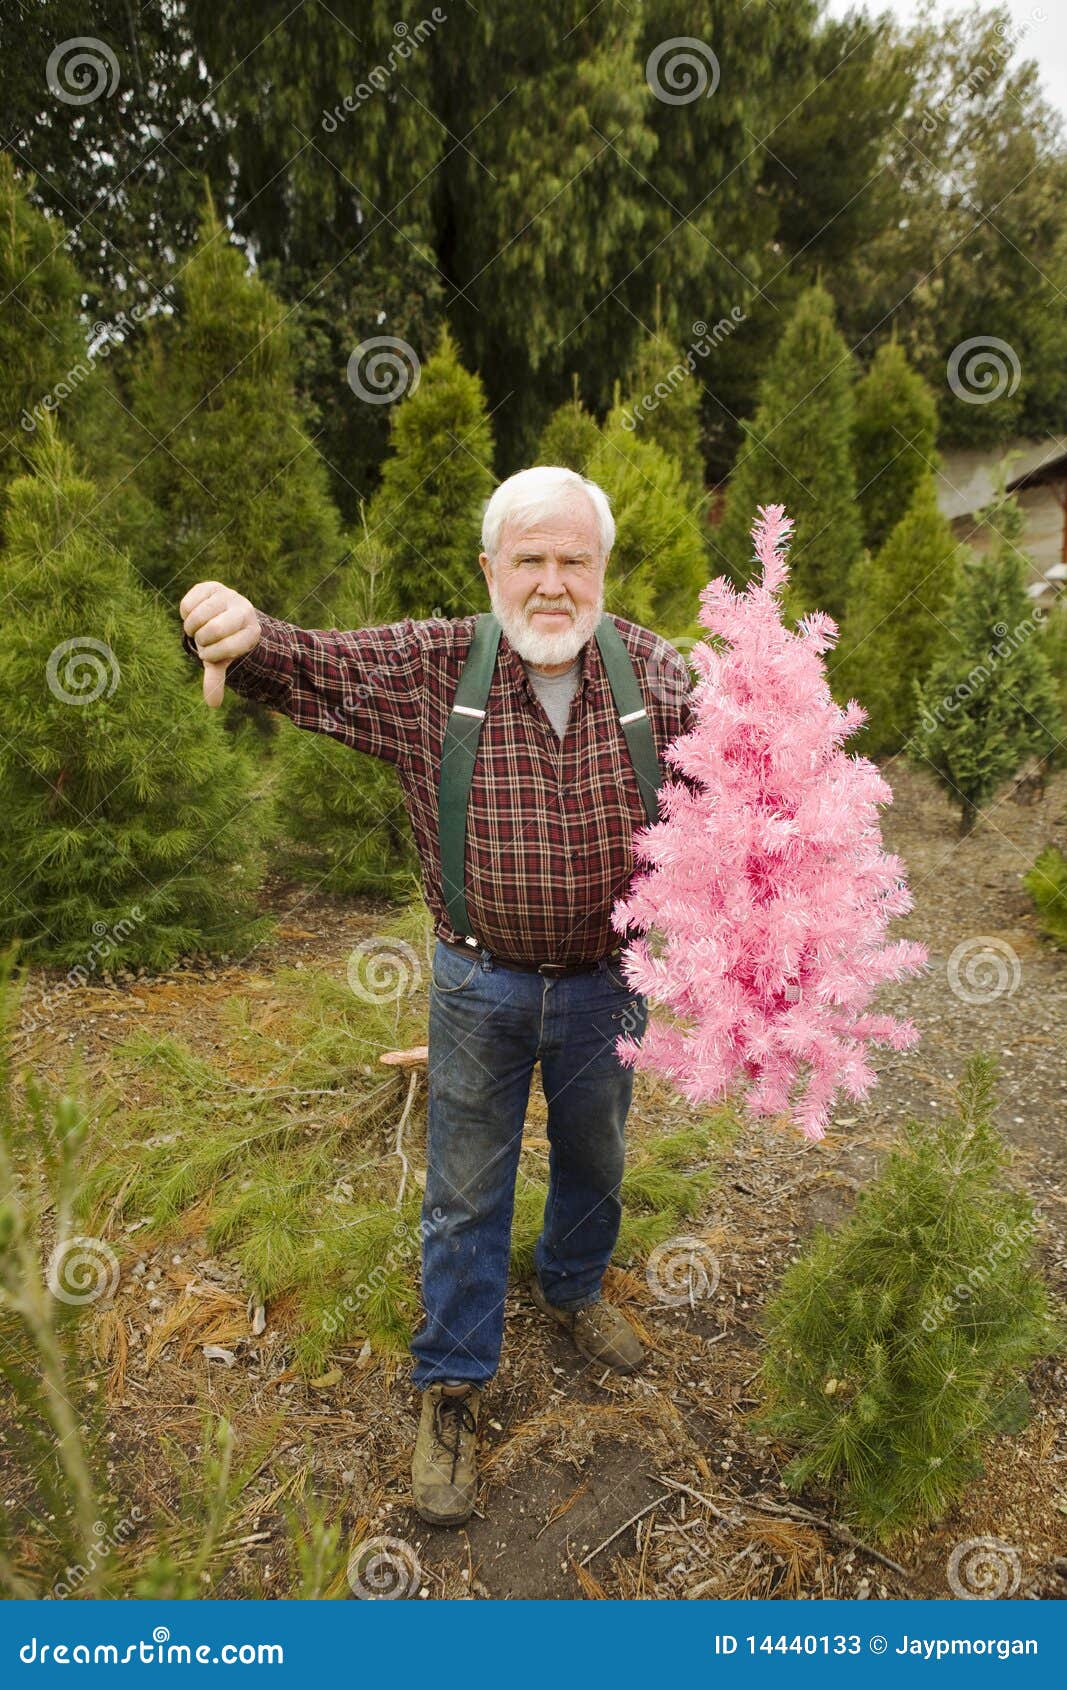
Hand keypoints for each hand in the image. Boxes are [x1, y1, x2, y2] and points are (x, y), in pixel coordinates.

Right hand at [179, 581, 261, 706]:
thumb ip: (216, 679)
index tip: (210, 654)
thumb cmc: (223, 642)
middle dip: (201, 640)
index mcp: (252, 633)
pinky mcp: (212, 586)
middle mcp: (245, 611)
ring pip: (200, 615)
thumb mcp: (221, 660)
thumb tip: (212, 703)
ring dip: (191, 627)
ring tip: (196, 629)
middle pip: (213, 629)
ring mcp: (229, 596)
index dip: (212, 654)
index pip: (227, 648)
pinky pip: (189, 602)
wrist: (225, 614)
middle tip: (202, 641)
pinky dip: (185, 613)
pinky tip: (192, 615)